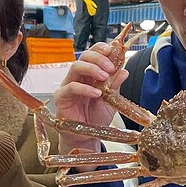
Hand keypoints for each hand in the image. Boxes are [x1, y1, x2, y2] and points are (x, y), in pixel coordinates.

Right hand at [53, 43, 128, 158]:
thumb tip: (124, 71)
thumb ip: (115, 86)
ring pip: (75, 67)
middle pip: (83, 57)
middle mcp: (78, 77)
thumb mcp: (111, 100)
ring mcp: (68, 85)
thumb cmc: (96, 118)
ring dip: (92, 69)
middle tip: (110, 67)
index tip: (111, 50)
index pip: (93, 54)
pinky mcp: (62, 97)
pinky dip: (85, 88)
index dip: (100, 49)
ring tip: (104, 77)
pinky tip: (96, 93)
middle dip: (98, 58)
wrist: (87, 137)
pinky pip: (71, 87)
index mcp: (90, 74)